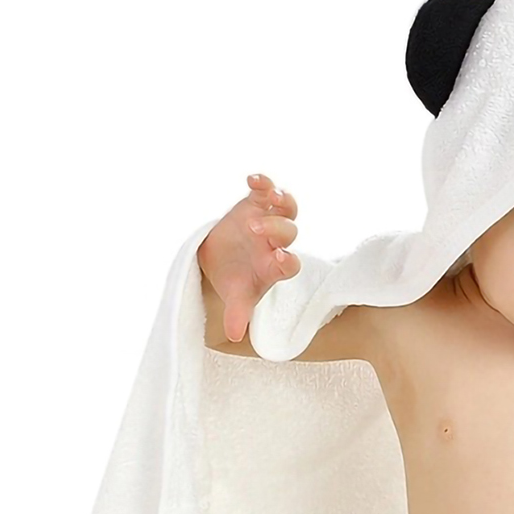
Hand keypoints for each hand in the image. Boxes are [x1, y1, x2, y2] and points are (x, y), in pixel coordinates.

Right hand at [197, 173, 301, 343]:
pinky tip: (253, 179)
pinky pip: (265, 191)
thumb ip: (238, 314)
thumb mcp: (236, 298)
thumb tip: (234, 334)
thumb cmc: (237, 280)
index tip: (279, 258)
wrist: (223, 260)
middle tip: (255, 229)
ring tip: (271, 195)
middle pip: (288, 232)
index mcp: (275, 267)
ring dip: (281, 201)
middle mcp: (277, 242)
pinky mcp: (256, 204)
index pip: (290, 265)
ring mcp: (269, 220)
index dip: (287, 261)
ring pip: (286, 208)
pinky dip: (263, 183)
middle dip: (275, 229)